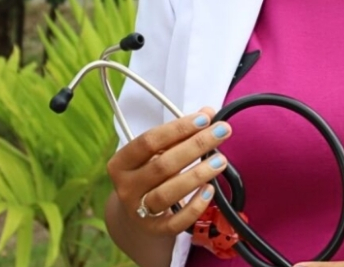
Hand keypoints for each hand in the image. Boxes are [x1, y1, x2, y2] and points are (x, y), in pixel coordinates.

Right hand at [106, 107, 231, 234]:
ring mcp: (138, 211)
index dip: (177, 129)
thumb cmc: (149, 175)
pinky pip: (175, 222)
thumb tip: (208, 112)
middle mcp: (125, 187)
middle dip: (196, 146)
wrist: (133, 217)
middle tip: (222, 132)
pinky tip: (210, 190)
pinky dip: (194, 206)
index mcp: (121, 163)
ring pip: (167, 193)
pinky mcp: (154, 230)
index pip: (148, 141)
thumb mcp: (155, 153)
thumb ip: (179, 134)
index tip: (205, 118)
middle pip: (162, 165)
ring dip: (197, 175)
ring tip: (220, 160)